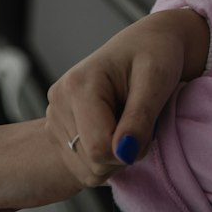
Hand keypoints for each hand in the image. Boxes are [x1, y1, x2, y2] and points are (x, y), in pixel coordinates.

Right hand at [44, 9, 209, 186]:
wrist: (148, 43)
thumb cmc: (156, 52)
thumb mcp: (156, 79)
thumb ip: (140, 117)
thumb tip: (125, 153)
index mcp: (78, 85)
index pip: (99, 148)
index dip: (132, 148)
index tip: (150, 123)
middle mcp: (59, 102)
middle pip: (92, 161)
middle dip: (125, 151)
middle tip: (142, 119)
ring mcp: (55, 118)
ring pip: (88, 168)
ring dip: (117, 155)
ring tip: (129, 120)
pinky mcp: (60, 131)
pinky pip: (84, 167)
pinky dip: (107, 158)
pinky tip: (117, 128)